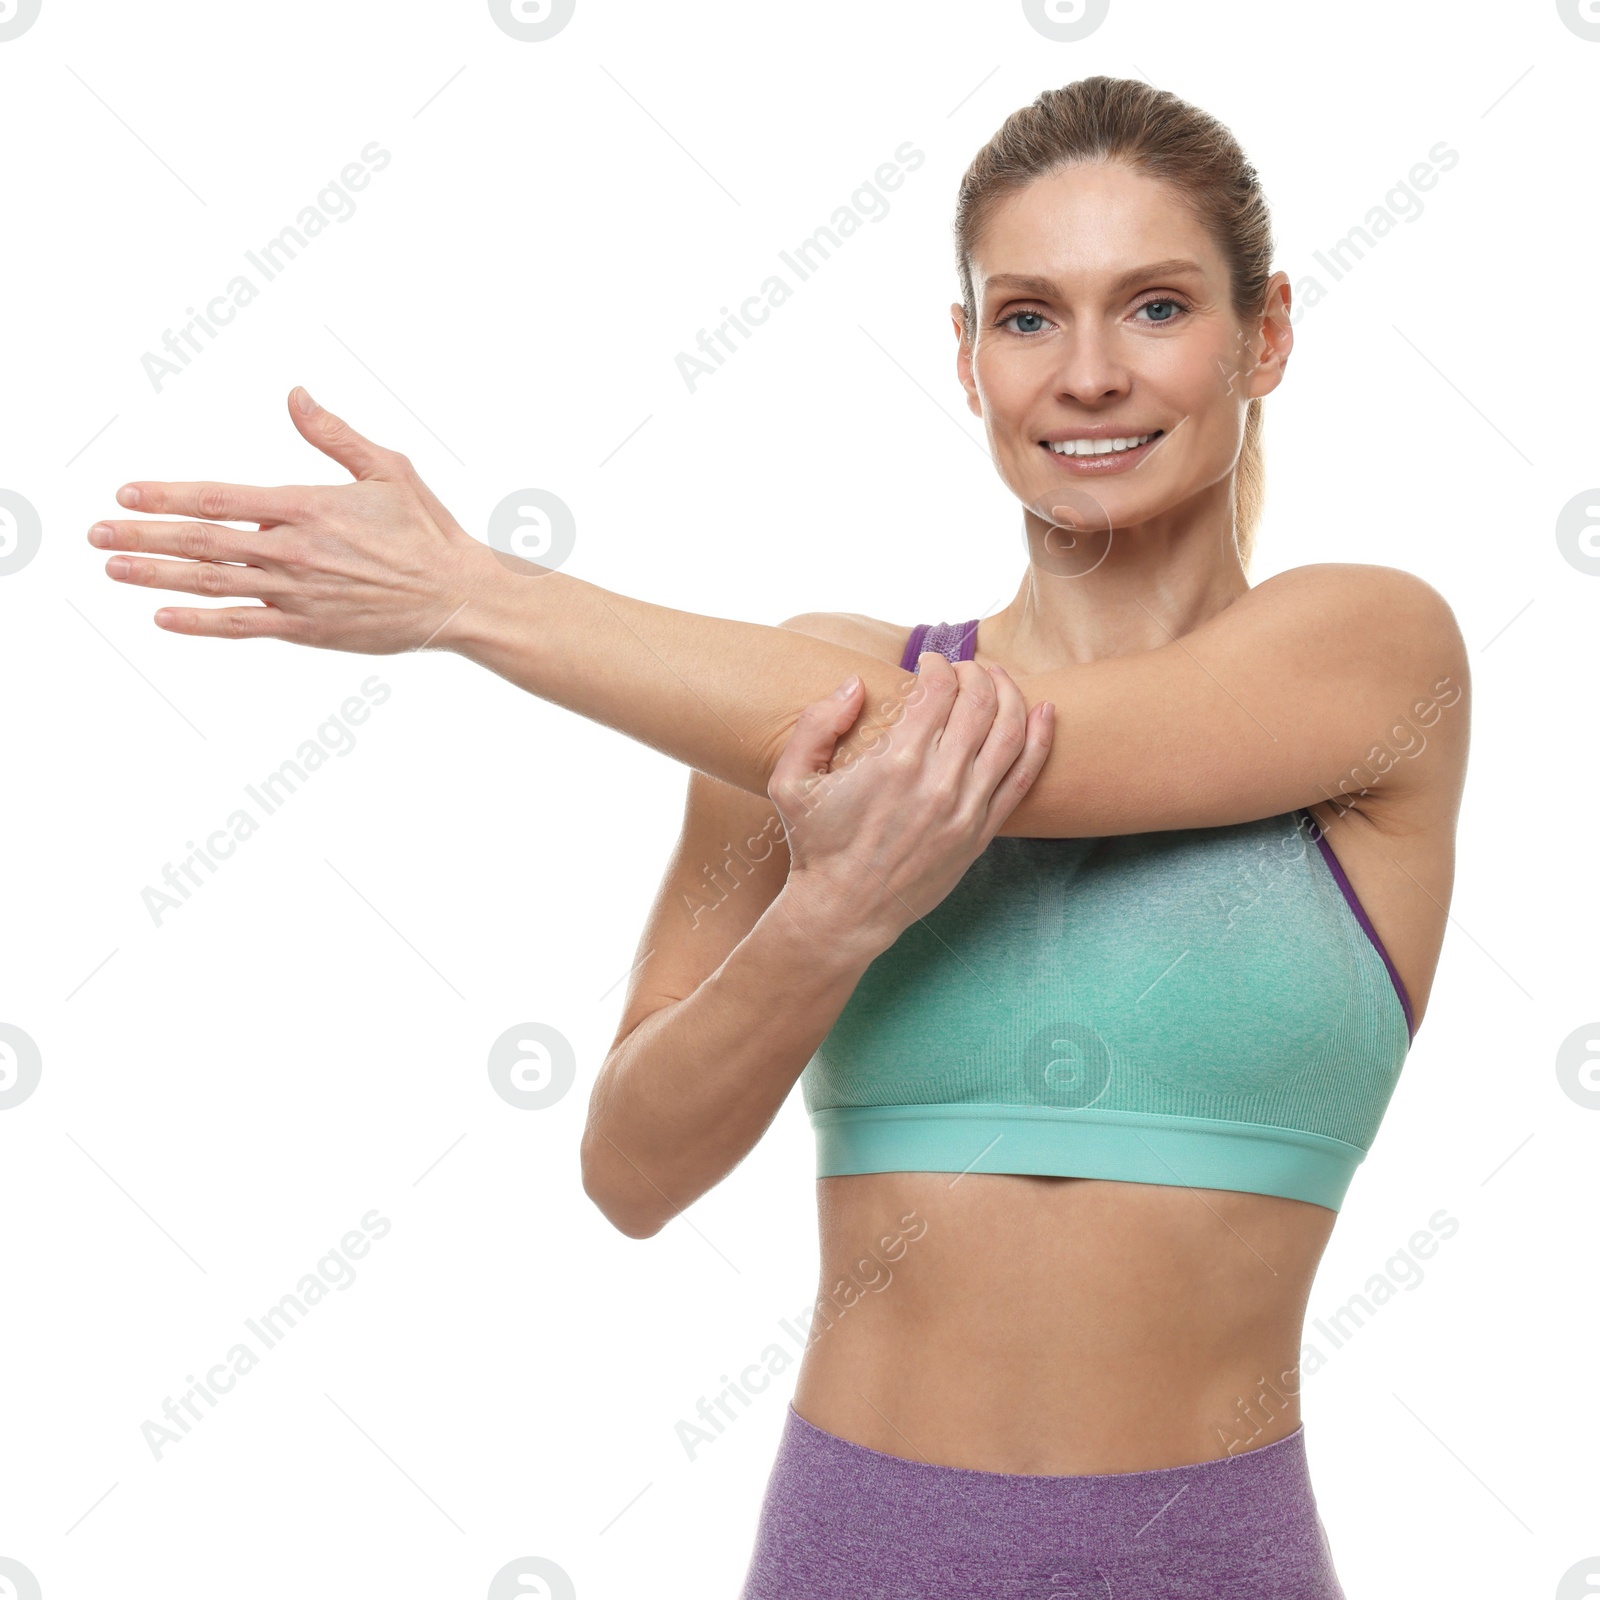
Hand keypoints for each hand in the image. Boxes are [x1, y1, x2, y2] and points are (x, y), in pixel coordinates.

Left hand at [87, 388, 495, 651]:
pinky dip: (198, 622)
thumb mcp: (387, 468)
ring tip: (113, 567)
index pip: (219, 498)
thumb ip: (333, 434)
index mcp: (307, 506)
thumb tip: (295, 396)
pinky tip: (163, 617)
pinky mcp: (307, 628)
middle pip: (200, 541)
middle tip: (96, 533)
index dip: (166, 495)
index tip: (127, 492)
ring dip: (155, 574)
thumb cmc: (428, 530)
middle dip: (141, 534)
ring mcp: (296, 593)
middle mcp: (293, 550)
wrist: (458, 596)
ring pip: (210, 582)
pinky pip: (241, 625)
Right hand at [767, 651, 1053, 956]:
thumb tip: (855, 685)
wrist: (844, 912)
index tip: (928, 661)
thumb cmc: (816, 845)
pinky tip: (1046, 711)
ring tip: (997, 678)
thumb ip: (817, 724)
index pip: (937, 689)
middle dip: (975, 671)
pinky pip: (1024, 776)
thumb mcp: (791, 781)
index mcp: (895, 762)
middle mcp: (939, 781)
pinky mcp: (982, 832)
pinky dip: (1041, 738)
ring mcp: (967, 809)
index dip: (936, 663)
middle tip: (963, 667)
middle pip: (979, 702)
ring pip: (1010, 731)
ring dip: (1010, 693)